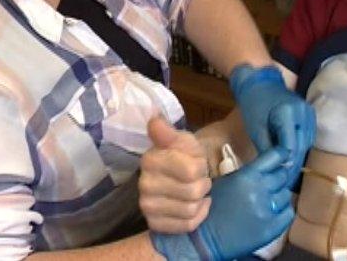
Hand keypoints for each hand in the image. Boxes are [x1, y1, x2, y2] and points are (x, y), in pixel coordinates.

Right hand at [139, 117, 210, 233]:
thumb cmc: (186, 155)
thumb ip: (168, 132)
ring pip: (190, 210)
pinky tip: (198, 206)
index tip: (197, 162)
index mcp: (150, 160)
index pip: (190, 171)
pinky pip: (186, 225)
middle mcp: (144, 185)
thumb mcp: (182, 139)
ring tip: (198, 191)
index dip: (201, 167)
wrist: (187, 174)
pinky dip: (199, 216)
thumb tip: (155, 120)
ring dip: (201, 200)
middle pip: (192, 192)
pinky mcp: (155, 224)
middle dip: (202, 184)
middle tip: (199, 178)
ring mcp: (147, 206)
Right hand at [150, 147, 293, 260]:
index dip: (281, 155)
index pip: (274, 157)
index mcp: (247, 176)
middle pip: (282, 176)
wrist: (205, 238)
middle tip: (272, 181)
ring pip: (286, 195)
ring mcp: (267, 210)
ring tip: (268, 200)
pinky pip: (288, 213)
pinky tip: (273, 212)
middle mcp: (260, 191)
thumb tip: (265, 168)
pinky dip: (283, 211)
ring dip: (279, 195)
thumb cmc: (210, 207)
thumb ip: (247, 173)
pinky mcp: (272, 229)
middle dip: (278, 177)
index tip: (284, 155)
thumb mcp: (225, 182)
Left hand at [230, 64, 315, 186]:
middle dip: (293, 165)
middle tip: (285, 184)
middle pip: (301, 146)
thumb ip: (268, 148)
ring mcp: (309, 113)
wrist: (259, 83)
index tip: (279, 178)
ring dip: (298, 159)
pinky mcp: (310, 116)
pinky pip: (307, 138)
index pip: (291, 146)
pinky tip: (292, 161)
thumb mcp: (255, 128)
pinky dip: (300, 149)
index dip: (285, 164)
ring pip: (307, 144)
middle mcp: (303, 112)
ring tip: (288, 176)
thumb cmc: (254, 104)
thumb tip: (278, 168)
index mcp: (288, 112)